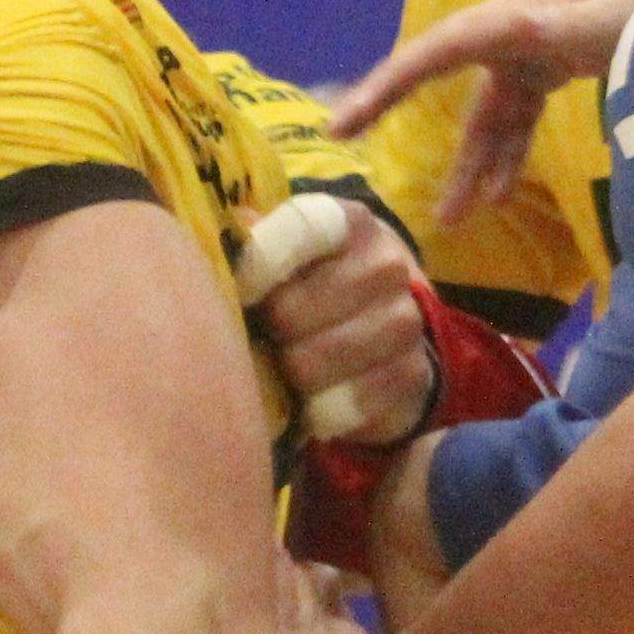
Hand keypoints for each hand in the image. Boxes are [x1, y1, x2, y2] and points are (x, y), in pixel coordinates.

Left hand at [236, 192, 435, 445]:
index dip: (260, 262)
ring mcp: (404, 321)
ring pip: (311, 365)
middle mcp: (386, 265)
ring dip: (288, 375)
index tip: (238, 289)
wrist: (383, 320)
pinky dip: (317, 412)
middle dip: (266, 331)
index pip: (301, 228)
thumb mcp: (285, 248)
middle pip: (290, 312)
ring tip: (287, 367)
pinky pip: (342, 408)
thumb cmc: (314, 279)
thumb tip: (220, 240)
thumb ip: (250, 242)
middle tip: (265, 334)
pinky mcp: (413, 376)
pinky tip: (313, 400)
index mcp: (350, 222)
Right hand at [327, 0, 633, 228]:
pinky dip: (506, 154)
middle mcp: (510, 31)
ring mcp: (530, 50)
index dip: (385, 87)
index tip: (343, 124)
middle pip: (447, 84)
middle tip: (354, 154)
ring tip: (451, 218)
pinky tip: (498, 193)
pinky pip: (515, 118)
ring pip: (485, 114)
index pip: (434, 53)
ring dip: (470, 164)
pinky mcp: (550, 67)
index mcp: (513, 18)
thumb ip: (571, 26)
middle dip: (409, 126)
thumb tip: (514, 31)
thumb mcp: (618, 16)